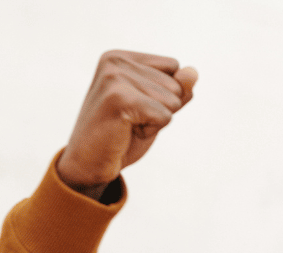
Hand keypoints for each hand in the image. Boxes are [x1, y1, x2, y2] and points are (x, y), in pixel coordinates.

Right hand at [57, 51, 197, 198]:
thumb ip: (178, 89)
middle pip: (176, 84)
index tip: (136, 108)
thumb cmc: (122, 136)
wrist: (89, 165)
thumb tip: (193, 72)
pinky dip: (151, 130)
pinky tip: (125, 132)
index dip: (164, 94)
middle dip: (161, 109)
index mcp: (121, 57)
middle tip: (129, 121)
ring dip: (155, 121)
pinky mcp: (118, 98)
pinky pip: (164, 115)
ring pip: (172, 100)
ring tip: (126, 126)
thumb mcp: (156, 108)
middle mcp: (115, 61)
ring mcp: (115, 77)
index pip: (173, 66)